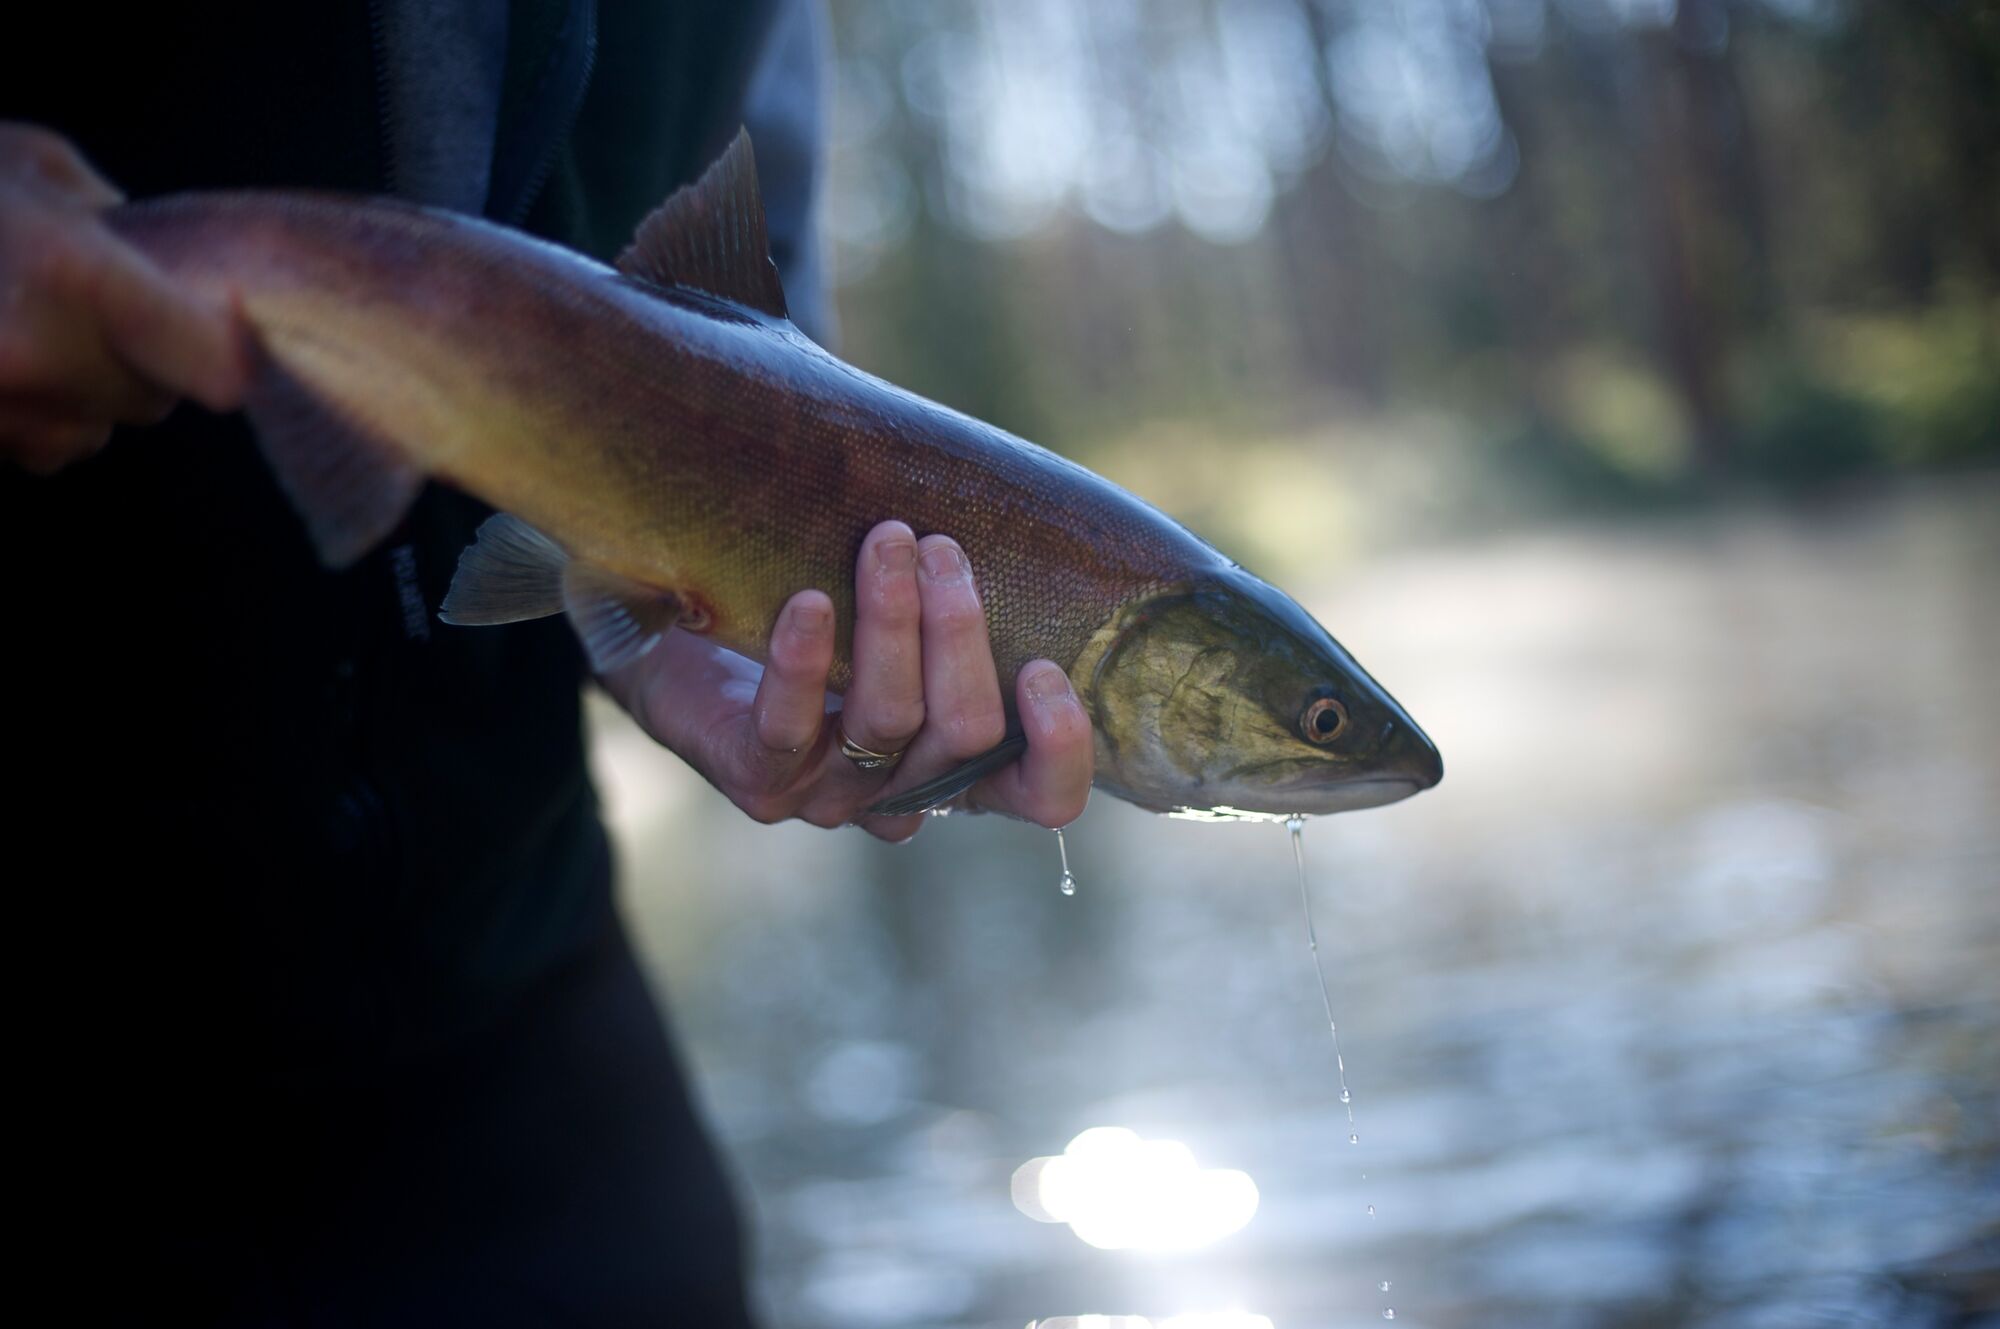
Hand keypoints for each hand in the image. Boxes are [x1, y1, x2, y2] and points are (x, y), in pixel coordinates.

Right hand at [0, 122, 246, 473]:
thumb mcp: (24, 161)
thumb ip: (109, 215)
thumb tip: (162, 262)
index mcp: (76, 280)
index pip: (213, 364)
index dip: (225, 351)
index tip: (222, 332)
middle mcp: (40, 361)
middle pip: (148, 402)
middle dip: (140, 360)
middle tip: (97, 308)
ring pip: (87, 433)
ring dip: (79, 393)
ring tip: (22, 325)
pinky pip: (27, 445)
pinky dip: (23, 413)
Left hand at [601, 520, 1094, 841]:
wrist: (682, 643)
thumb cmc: (815, 612)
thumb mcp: (902, 609)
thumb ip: (954, 590)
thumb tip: (1017, 496)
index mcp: (959, 764)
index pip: (1042, 796)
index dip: (1060, 748)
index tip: (1042, 666)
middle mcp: (904, 793)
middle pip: (966, 737)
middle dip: (961, 635)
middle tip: (940, 548)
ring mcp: (830, 797)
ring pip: (888, 723)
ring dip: (893, 624)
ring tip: (886, 541)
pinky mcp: (758, 782)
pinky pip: (788, 729)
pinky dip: (804, 661)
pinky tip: (808, 602)